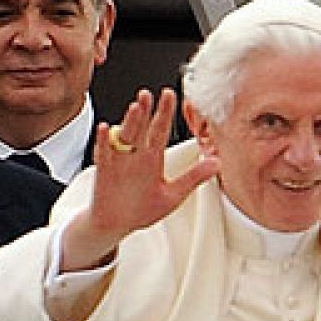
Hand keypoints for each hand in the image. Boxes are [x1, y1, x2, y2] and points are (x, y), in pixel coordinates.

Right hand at [60, 89, 218, 270]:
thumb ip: (193, 178)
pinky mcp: (104, 171)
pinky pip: (103, 153)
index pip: (160, 129)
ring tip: (135, 108)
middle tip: (148, 94)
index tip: (169, 94)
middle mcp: (136, 156)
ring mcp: (119, 162)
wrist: (116, 226)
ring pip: (124, 136)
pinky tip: (106, 129)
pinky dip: (103, 141)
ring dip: (129, 122)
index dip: (165, 112)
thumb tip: (217, 163)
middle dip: (145, 111)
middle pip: (141, 128)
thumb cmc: (142, 210)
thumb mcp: (173, 195)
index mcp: (152, 158)